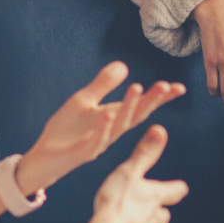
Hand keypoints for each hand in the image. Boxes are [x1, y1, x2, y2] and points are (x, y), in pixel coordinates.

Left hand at [19, 62, 184, 193]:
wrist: (44, 156)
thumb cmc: (66, 130)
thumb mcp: (84, 101)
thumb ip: (103, 84)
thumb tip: (124, 66)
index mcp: (113, 118)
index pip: (141, 107)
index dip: (160, 98)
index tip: (179, 88)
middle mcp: (110, 131)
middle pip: (135, 115)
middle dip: (151, 100)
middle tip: (166, 86)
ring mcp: (97, 142)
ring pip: (118, 126)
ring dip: (128, 107)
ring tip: (138, 88)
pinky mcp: (81, 152)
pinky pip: (94, 140)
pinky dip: (102, 128)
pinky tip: (108, 114)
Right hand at [58, 126, 188, 222]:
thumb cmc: (116, 204)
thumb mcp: (129, 172)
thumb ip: (144, 153)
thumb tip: (160, 132)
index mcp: (155, 197)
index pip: (175, 190)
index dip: (176, 188)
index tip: (179, 187)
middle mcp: (154, 218)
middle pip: (164, 215)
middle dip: (159, 210)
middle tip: (152, 206)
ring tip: (134, 222)